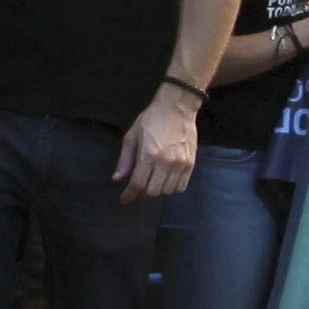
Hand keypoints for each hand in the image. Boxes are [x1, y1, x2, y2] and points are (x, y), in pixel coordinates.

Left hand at [115, 88, 199, 202]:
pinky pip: (181, 186)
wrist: (177, 108)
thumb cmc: (151, 120)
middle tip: (139, 188)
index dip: (130, 195)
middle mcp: (165, 162)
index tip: (125, 200)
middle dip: (143, 193)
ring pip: (168, 191)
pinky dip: (172, 188)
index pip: (138, 184)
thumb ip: (125, 160)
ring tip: (153, 182)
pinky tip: (166, 180)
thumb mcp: (132, 136)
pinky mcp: (191, 164)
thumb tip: (117, 179)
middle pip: (153, 191)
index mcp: (148, 155)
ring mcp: (180, 164)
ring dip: (158, 190)